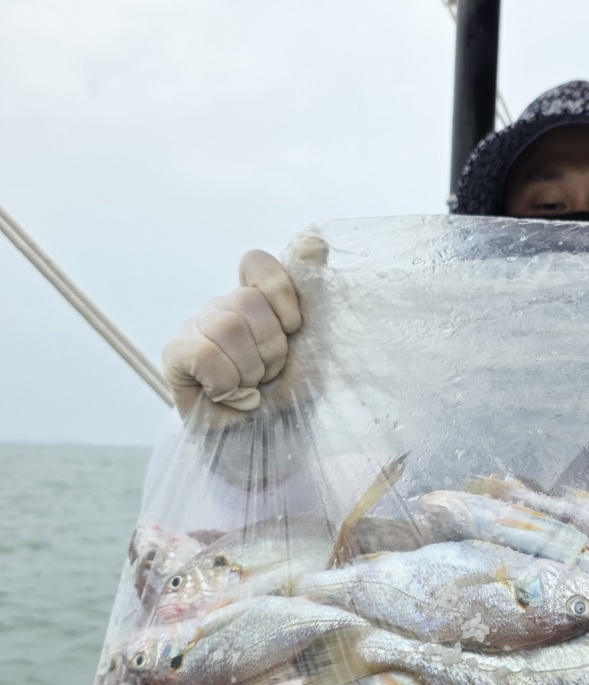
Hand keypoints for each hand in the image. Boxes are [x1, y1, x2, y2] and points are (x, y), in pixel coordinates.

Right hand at [162, 251, 301, 418]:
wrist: (268, 443)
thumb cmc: (290, 395)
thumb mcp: (316, 345)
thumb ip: (315, 293)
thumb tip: (315, 241)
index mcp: (256, 298)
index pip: (257, 263)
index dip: (281, 294)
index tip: (295, 329)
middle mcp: (223, 306)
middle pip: (247, 301)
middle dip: (272, 347)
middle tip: (271, 374)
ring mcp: (196, 327)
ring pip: (227, 326)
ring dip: (252, 369)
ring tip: (252, 387)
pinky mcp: (175, 356)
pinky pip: (203, 352)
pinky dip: (227, 381)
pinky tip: (231, 395)